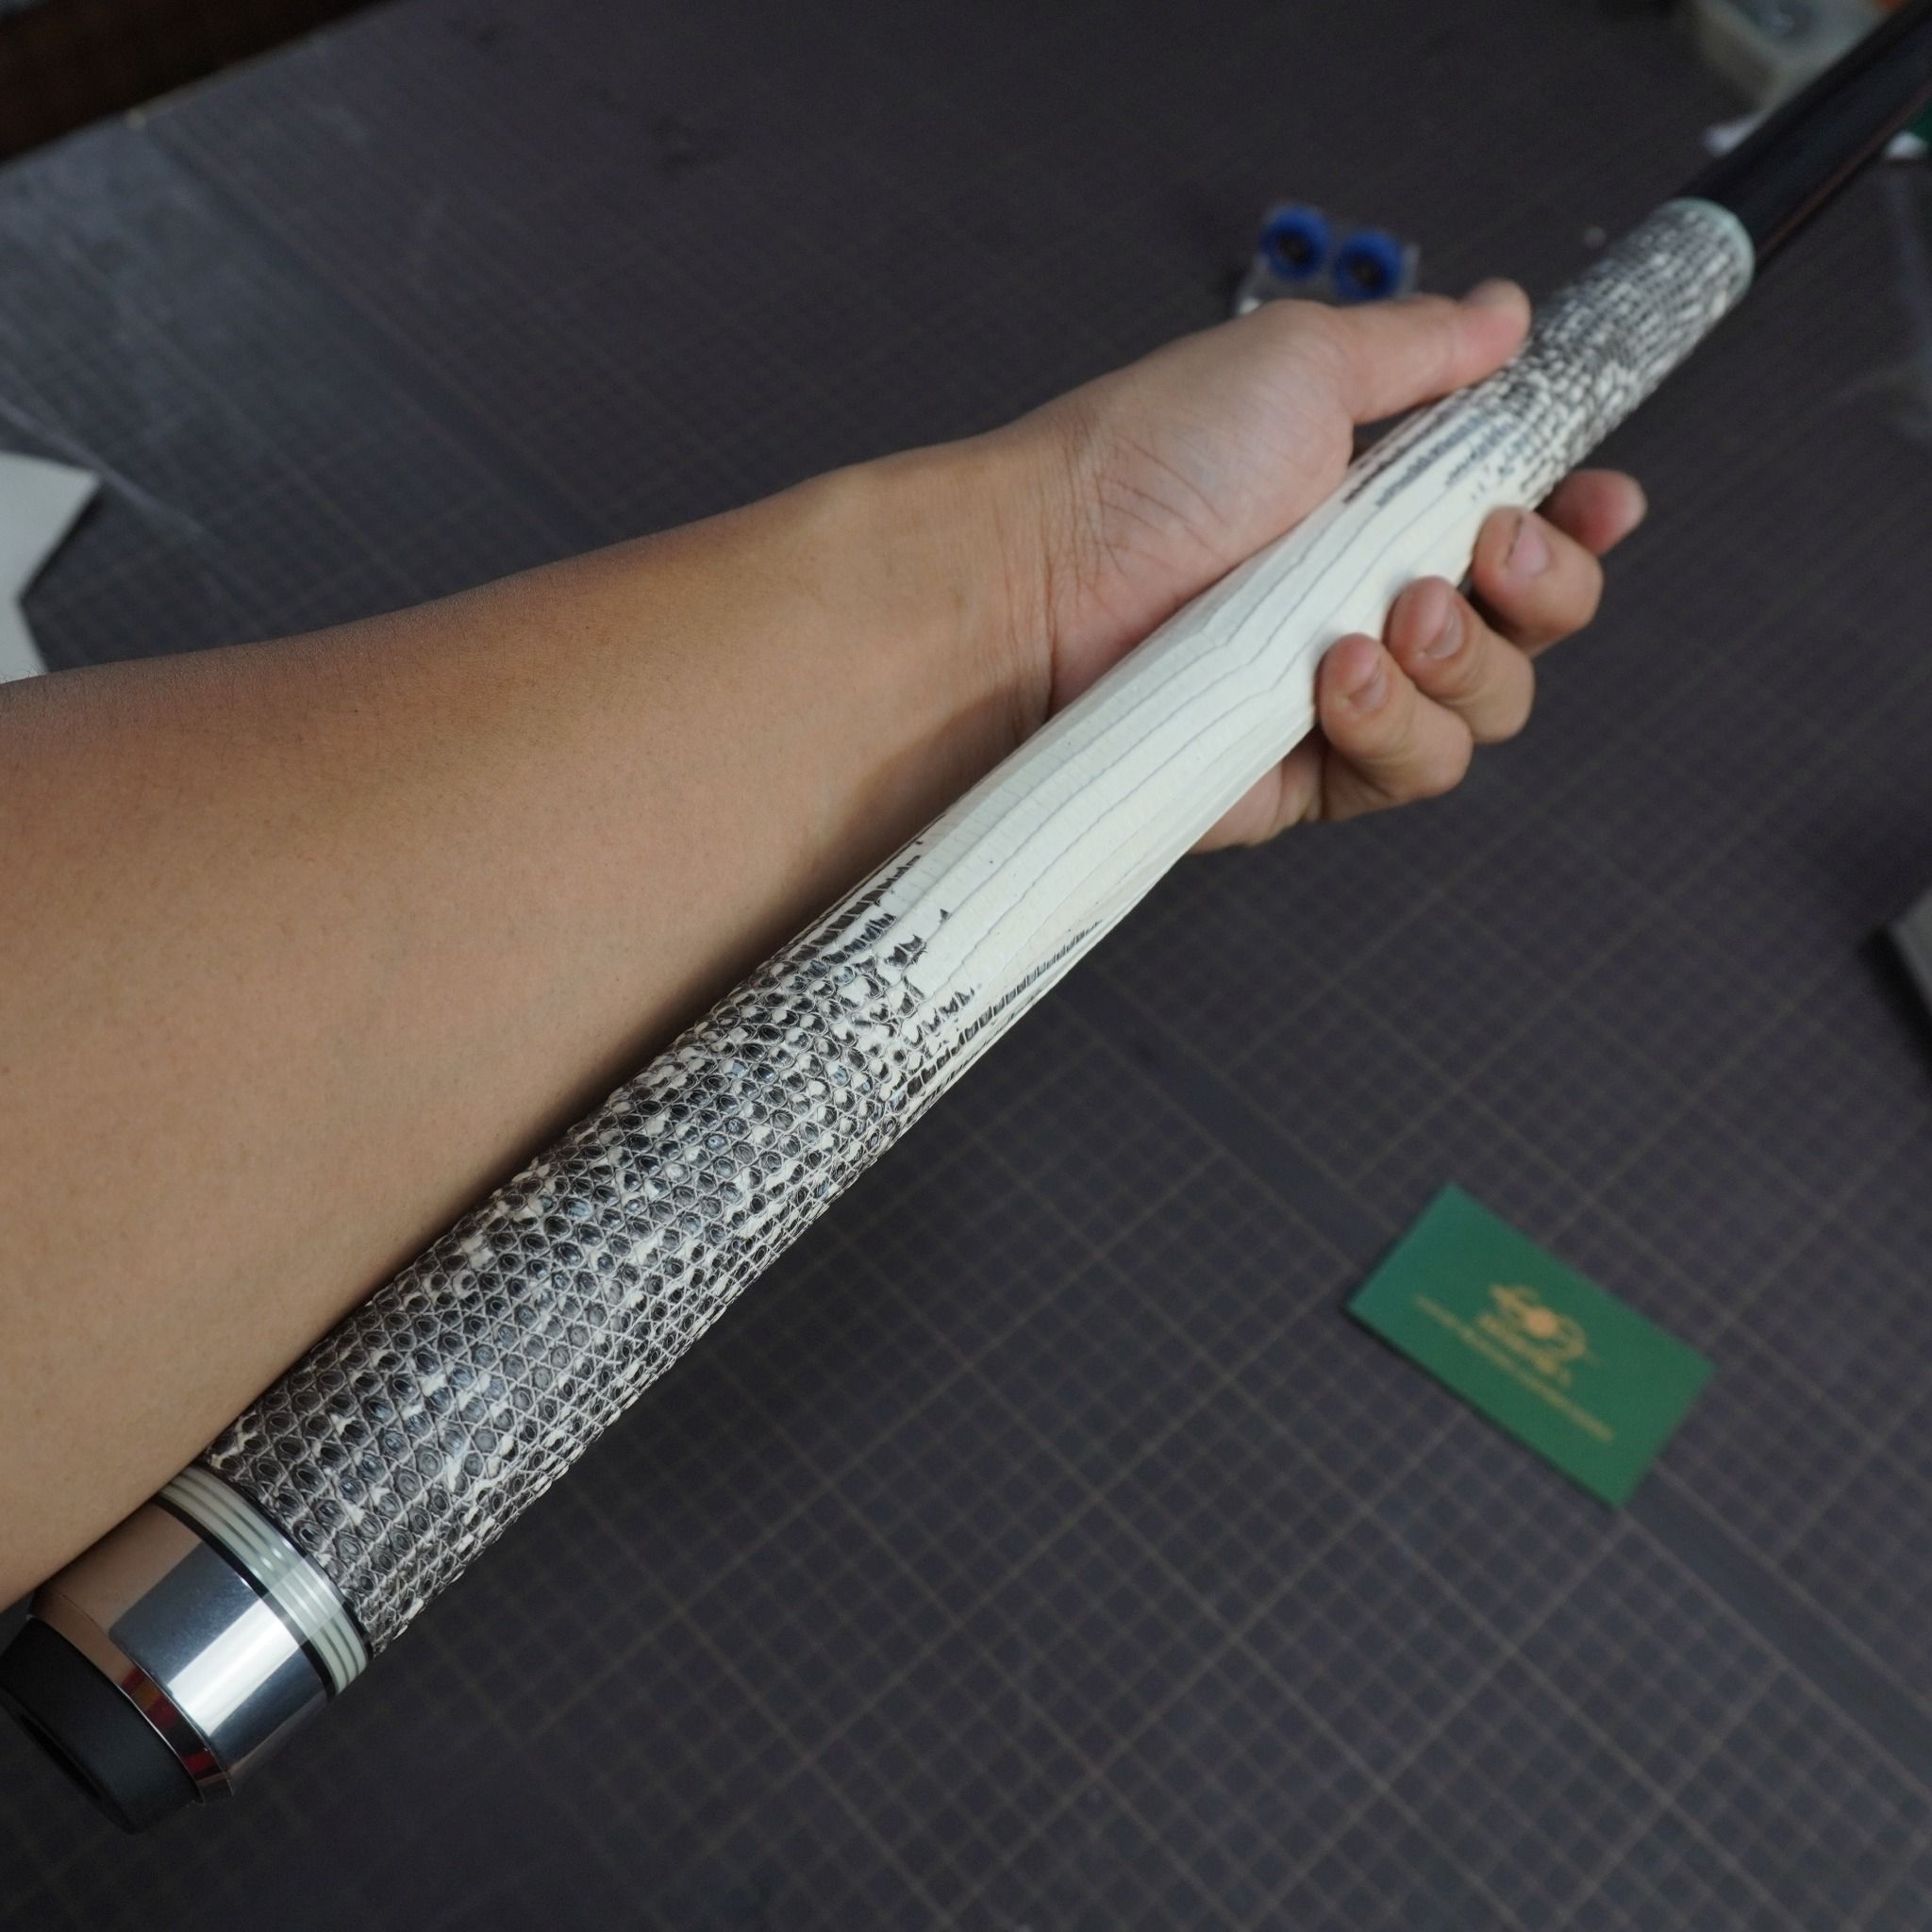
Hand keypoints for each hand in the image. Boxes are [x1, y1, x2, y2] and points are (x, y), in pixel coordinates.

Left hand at [983, 282, 1645, 847]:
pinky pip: (1410, 774)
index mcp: (1382, 508)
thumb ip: (1418, 349)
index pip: (1524, 526)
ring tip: (1383, 619)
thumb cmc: (1149, 467)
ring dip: (1465, 662)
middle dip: (1541, 591)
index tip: (1601, 500)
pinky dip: (1396, 728)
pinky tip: (1334, 681)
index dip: (1580, 523)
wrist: (1041, 585)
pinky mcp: (1305, 780)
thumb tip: (1505, 312)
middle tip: (1484, 550)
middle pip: (1532, 628)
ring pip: (1487, 711)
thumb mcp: (1296, 367)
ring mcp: (1343, 702)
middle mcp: (1373, 605)